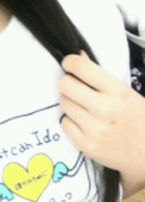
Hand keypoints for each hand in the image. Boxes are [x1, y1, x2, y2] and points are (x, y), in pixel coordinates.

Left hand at [58, 52, 144, 192]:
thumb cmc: (137, 119)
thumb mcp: (125, 93)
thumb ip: (101, 77)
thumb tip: (78, 56)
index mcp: (118, 91)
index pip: (81, 67)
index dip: (70, 62)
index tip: (68, 64)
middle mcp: (105, 109)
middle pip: (65, 85)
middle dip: (67, 83)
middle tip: (73, 87)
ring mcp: (95, 129)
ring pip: (63, 103)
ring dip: (70, 103)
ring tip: (84, 108)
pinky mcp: (87, 145)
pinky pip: (64, 123)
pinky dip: (71, 121)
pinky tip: (84, 124)